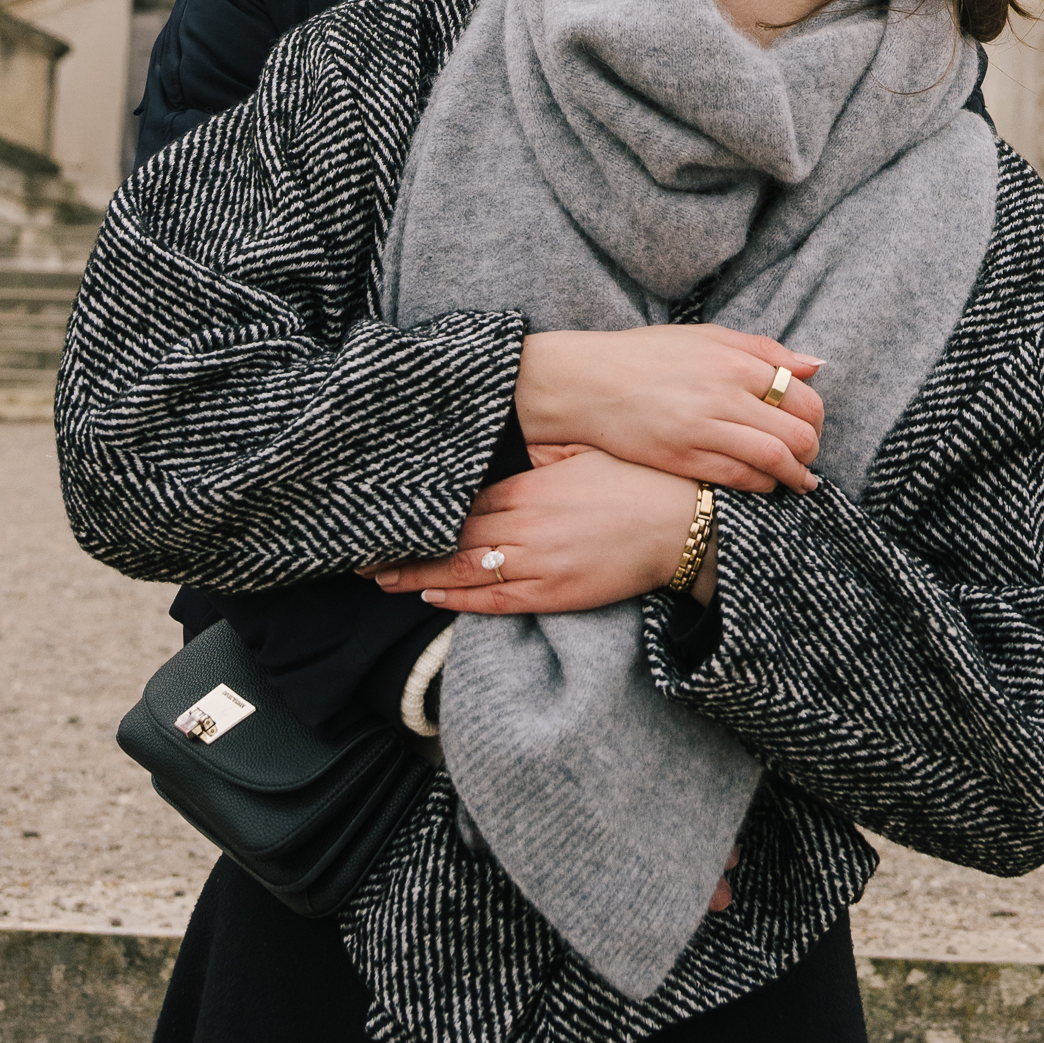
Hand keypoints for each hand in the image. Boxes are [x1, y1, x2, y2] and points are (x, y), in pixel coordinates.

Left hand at [373, 448, 702, 616]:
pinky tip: (432, 595)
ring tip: (382, 579)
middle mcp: (523, 527)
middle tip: (363, 555)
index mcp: (526, 487)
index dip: (420, 513)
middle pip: (449, 540)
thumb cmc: (633, 482)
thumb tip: (507, 441)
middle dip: (404, 550)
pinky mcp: (554, 594)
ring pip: (463, 573)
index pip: (459, 503)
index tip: (387, 514)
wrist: (680, 525)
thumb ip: (538, 451)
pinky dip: (459, 599)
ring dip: (418, 577)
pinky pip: (495, 601)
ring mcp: (536, 564)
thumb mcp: (582, 452)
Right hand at [514, 325, 822, 494]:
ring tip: (798, 481)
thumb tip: (815, 365)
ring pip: (774, 460)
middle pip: (797, 432)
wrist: (588, 381)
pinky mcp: (683, 457)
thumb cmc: (647, 356)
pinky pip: (740, 478)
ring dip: (795, 476)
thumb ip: (763, 350)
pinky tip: (764, 485)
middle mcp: (725, 393)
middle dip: (812, 451)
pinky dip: (762, 485)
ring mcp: (704, 427)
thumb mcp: (707, 337)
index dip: (816, 419)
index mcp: (735, 360)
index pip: (802, 396)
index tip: (812, 428)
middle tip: (809, 459)